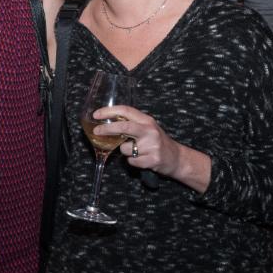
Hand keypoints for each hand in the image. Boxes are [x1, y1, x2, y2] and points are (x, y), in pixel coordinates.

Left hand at [92, 105, 210, 192]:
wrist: (176, 158)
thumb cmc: (156, 142)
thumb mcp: (146, 128)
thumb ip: (130, 124)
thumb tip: (105, 123)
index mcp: (146, 120)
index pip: (126, 110)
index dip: (109, 111)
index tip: (96, 114)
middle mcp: (150, 130)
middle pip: (124, 126)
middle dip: (107, 129)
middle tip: (96, 131)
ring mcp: (152, 145)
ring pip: (124, 148)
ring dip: (124, 151)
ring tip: (136, 151)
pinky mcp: (152, 159)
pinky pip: (131, 161)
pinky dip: (132, 161)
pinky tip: (141, 159)